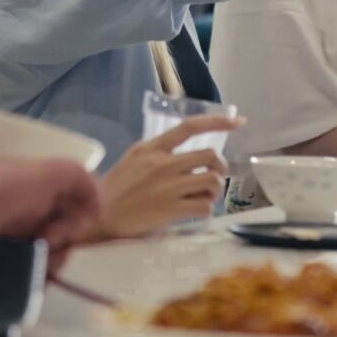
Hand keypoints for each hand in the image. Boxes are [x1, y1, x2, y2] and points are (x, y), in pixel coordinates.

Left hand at [0, 158, 102, 274]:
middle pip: (64, 236)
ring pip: (46, 257)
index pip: (77, 209)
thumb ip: (79, 178)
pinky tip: (23, 276)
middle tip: (42, 243)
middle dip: (62, 245)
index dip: (78, 222)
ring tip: (29, 260)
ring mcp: (11, 236)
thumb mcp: (43, 171)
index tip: (64, 228)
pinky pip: (25, 272)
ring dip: (47, 263)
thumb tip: (102, 209)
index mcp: (41, 188)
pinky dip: (31, 277)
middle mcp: (29, 210)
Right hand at [92, 115, 242, 239]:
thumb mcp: (133, 158)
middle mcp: (163, 164)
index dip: (218, 121)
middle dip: (220, 167)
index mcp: (153, 148)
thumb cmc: (116, 188)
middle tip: (213, 177)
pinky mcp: (171, 210)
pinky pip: (205, 206)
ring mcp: (168, 187)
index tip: (238, 121)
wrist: (98, 215)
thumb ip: (159, 151)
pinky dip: (205, 209)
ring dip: (214, 190)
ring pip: (213, 181)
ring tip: (202, 196)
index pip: (190, 127)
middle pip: (211, 156)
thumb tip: (187, 153)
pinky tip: (194, 211)